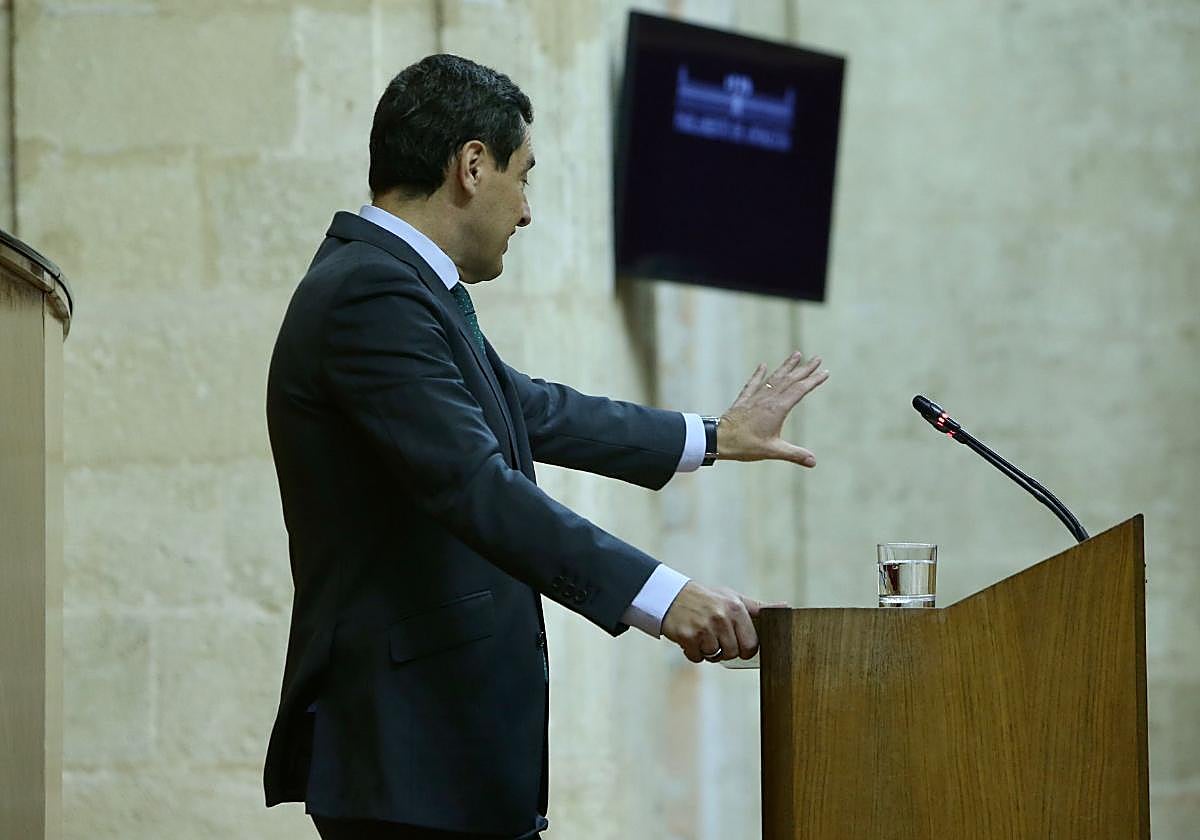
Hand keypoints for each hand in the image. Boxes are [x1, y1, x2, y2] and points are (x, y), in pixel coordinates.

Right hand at [660, 581, 787, 663]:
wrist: (670, 595)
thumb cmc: (707, 598)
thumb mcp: (733, 598)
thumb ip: (759, 607)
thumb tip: (787, 607)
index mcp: (736, 608)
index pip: (751, 645)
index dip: (745, 650)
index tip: (738, 645)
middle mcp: (721, 617)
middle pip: (733, 653)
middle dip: (725, 651)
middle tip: (716, 638)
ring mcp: (704, 627)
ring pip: (715, 657)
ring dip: (708, 651)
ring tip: (702, 635)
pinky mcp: (687, 636)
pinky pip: (697, 657)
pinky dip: (693, 653)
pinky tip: (690, 638)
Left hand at [717, 352, 828, 465]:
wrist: (719, 439)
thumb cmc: (745, 446)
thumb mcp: (773, 451)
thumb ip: (794, 454)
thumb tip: (814, 462)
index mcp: (777, 409)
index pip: (800, 390)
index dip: (813, 381)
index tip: (825, 372)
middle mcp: (768, 399)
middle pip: (790, 380)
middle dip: (805, 369)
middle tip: (818, 358)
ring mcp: (755, 397)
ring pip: (774, 378)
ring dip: (786, 366)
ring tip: (797, 354)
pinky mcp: (744, 400)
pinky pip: (753, 383)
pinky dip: (759, 374)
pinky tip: (762, 365)